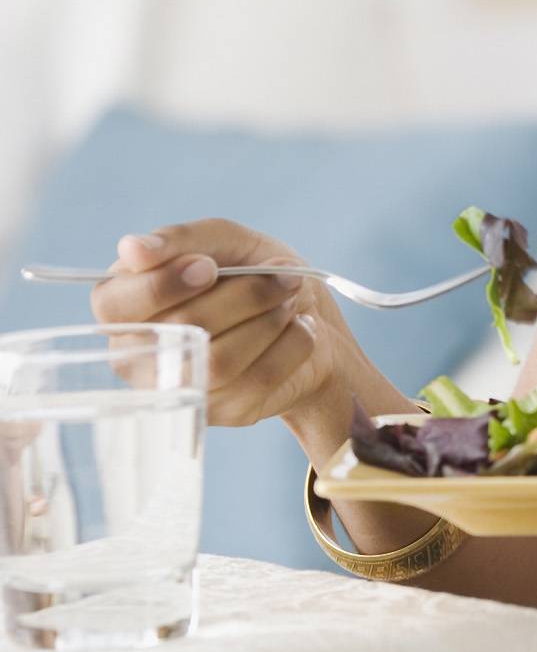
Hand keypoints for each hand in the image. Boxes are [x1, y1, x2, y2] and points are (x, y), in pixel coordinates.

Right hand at [89, 219, 355, 429]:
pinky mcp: (218, 412)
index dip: (163, 284)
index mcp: (122, 304)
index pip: (114, 305)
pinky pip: (257, 381)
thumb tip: (132, 248)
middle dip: (244, 294)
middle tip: (284, 276)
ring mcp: (175, 388)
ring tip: (289, 300)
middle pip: (179, 328)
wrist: (307, 314)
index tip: (210, 266)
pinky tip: (299, 328)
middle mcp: (136, 353)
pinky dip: (291, 345)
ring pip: (219, 361)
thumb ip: (179, 239)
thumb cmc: (250, 270)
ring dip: (269, 320)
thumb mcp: (222, 240)